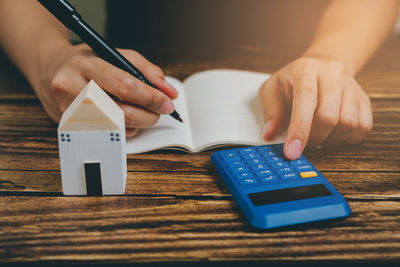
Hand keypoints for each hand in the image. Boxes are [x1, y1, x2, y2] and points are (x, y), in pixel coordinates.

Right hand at [35, 44, 177, 136]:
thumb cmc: (86, 61)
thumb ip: (145, 70)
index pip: (123, 85)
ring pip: (116, 127)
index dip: (149, 96)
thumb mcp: (115, 54)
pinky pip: (108, 135)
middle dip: (149, 114)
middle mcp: (72, 88)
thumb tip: (167, 92)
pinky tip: (122, 116)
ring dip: (138, 122)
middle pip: (121, 111)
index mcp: (84, 64)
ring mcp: (68, 110)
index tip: (167, 102)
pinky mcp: (70, 127)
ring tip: (141, 110)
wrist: (49, 69)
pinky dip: (124, 128)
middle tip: (161, 110)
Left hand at [258, 57, 372, 159]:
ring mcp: (351, 85)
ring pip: (349, 123)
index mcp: (305, 69)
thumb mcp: (272, 90)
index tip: (292, 152)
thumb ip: (271, 112)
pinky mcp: (364, 98)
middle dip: (314, 139)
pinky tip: (333, 136)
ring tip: (318, 139)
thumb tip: (269, 135)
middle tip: (304, 145)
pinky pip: (363, 126)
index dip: (299, 129)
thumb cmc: (291, 82)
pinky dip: (347, 139)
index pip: (306, 100)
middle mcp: (332, 74)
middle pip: (329, 116)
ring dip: (331, 141)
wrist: (320, 66)